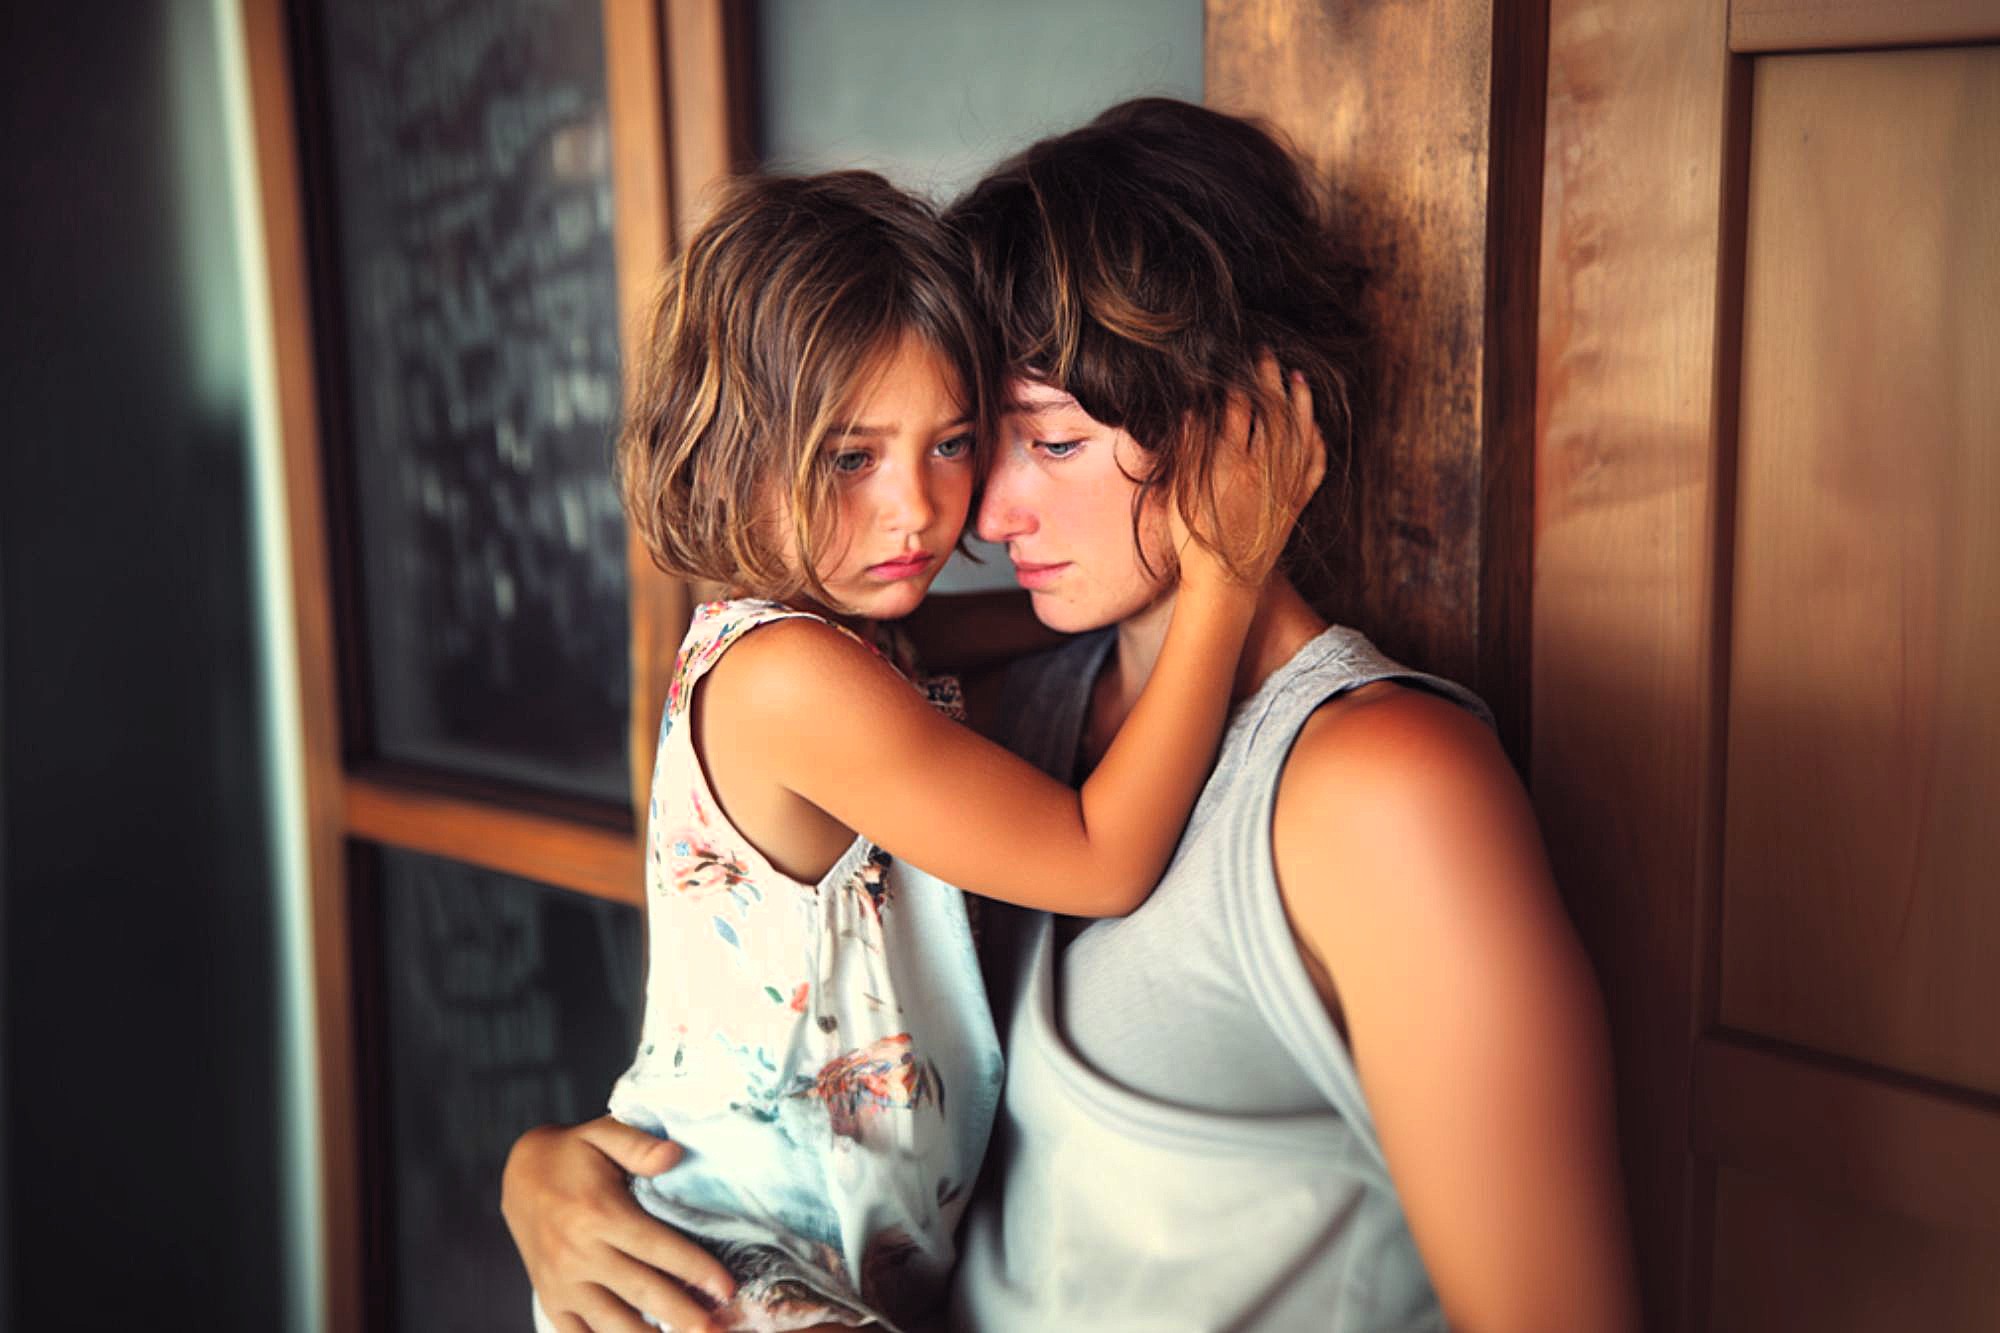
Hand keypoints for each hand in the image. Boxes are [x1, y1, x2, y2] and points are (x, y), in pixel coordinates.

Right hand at [502, 1117, 735, 1332]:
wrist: (518, 1176)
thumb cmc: (572, 1154)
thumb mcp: (602, 1133)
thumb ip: (639, 1145)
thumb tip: (676, 1154)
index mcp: (598, 1213)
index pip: (656, 1247)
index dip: (694, 1269)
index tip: (727, 1288)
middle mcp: (578, 1253)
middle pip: (641, 1291)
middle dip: (684, 1315)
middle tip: (717, 1330)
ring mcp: (562, 1282)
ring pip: (612, 1323)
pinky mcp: (551, 1299)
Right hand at [1170, 352, 1327, 588]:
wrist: (1225, 583)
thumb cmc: (1194, 541)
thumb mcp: (1180, 493)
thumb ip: (1187, 450)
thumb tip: (1192, 410)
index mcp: (1230, 461)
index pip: (1239, 408)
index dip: (1237, 381)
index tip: (1235, 361)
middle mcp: (1263, 468)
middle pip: (1272, 412)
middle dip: (1269, 379)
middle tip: (1265, 355)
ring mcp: (1284, 484)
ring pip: (1299, 433)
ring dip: (1300, 402)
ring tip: (1297, 378)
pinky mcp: (1297, 502)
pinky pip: (1314, 465)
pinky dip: (1317, 442)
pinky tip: (1314, 428)